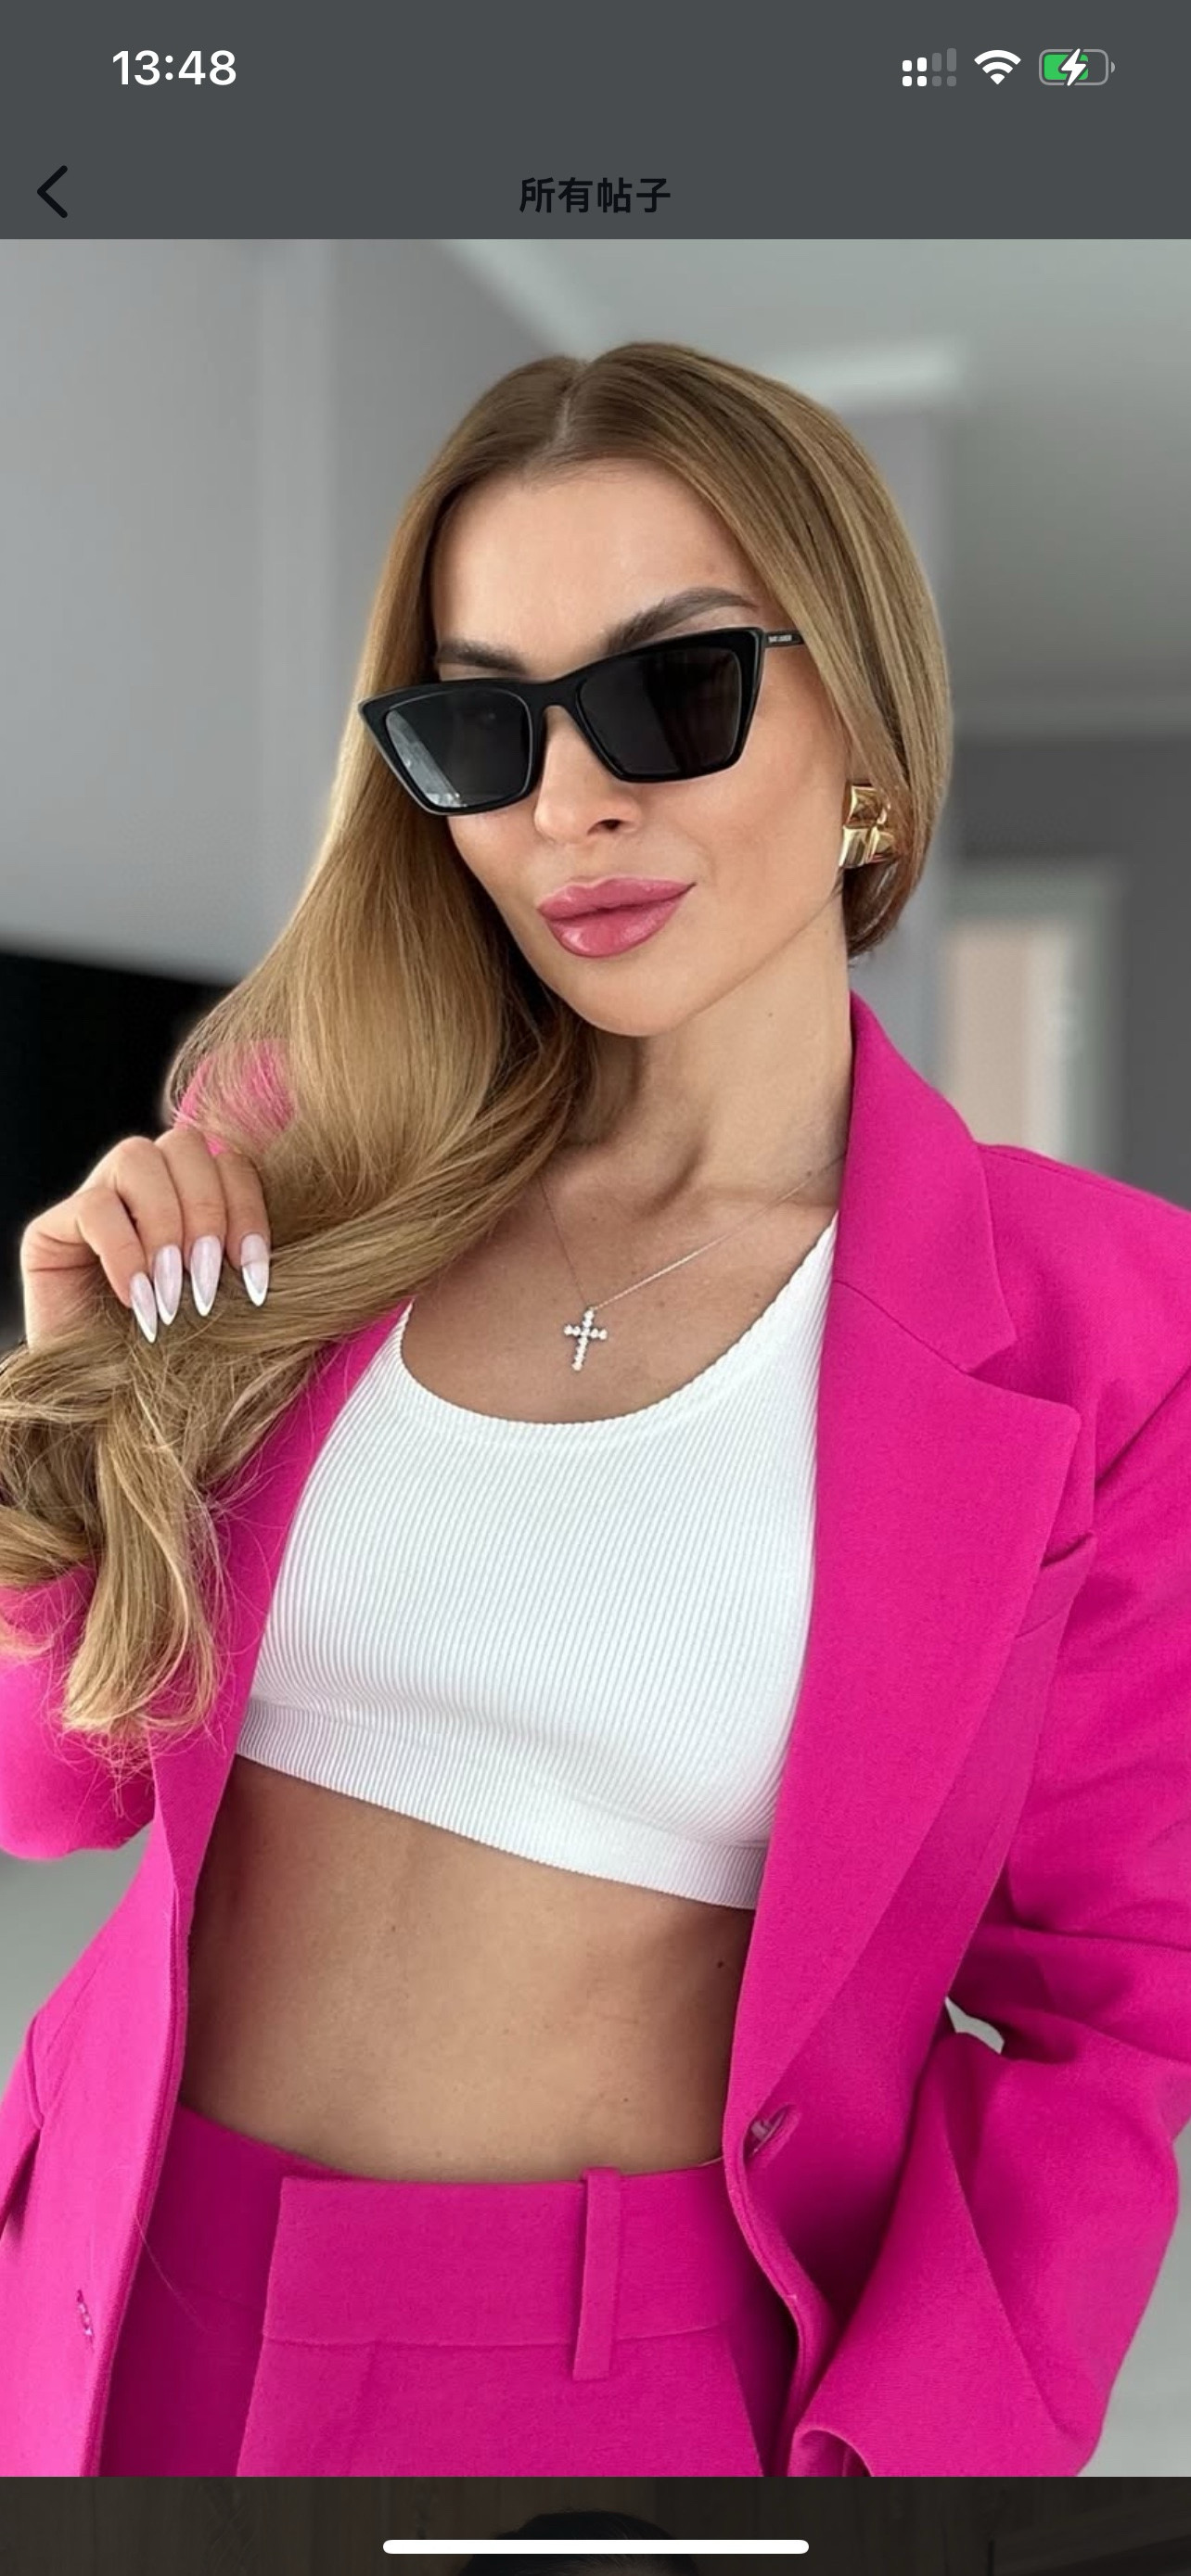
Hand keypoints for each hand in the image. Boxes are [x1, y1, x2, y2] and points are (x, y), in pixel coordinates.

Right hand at [19, 1127, 271, 1349]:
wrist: (104, 1408)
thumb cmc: (172, 1359)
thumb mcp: (222, 1304)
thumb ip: (244, 1263)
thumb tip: (292, 1255)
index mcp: (192, 1193)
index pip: (229, 1162)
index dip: (248, 1212)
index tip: (254, 1281)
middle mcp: (144, 1183)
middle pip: (185, 1147)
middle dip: (207, 1216)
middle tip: (205, 1288)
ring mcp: (96, 1197)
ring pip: (138, 1160)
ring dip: (165, 1228)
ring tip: (170, 1296)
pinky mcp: (52, 1227)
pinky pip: (94, 1207)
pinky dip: (124, 1254)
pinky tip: (136, 1302)